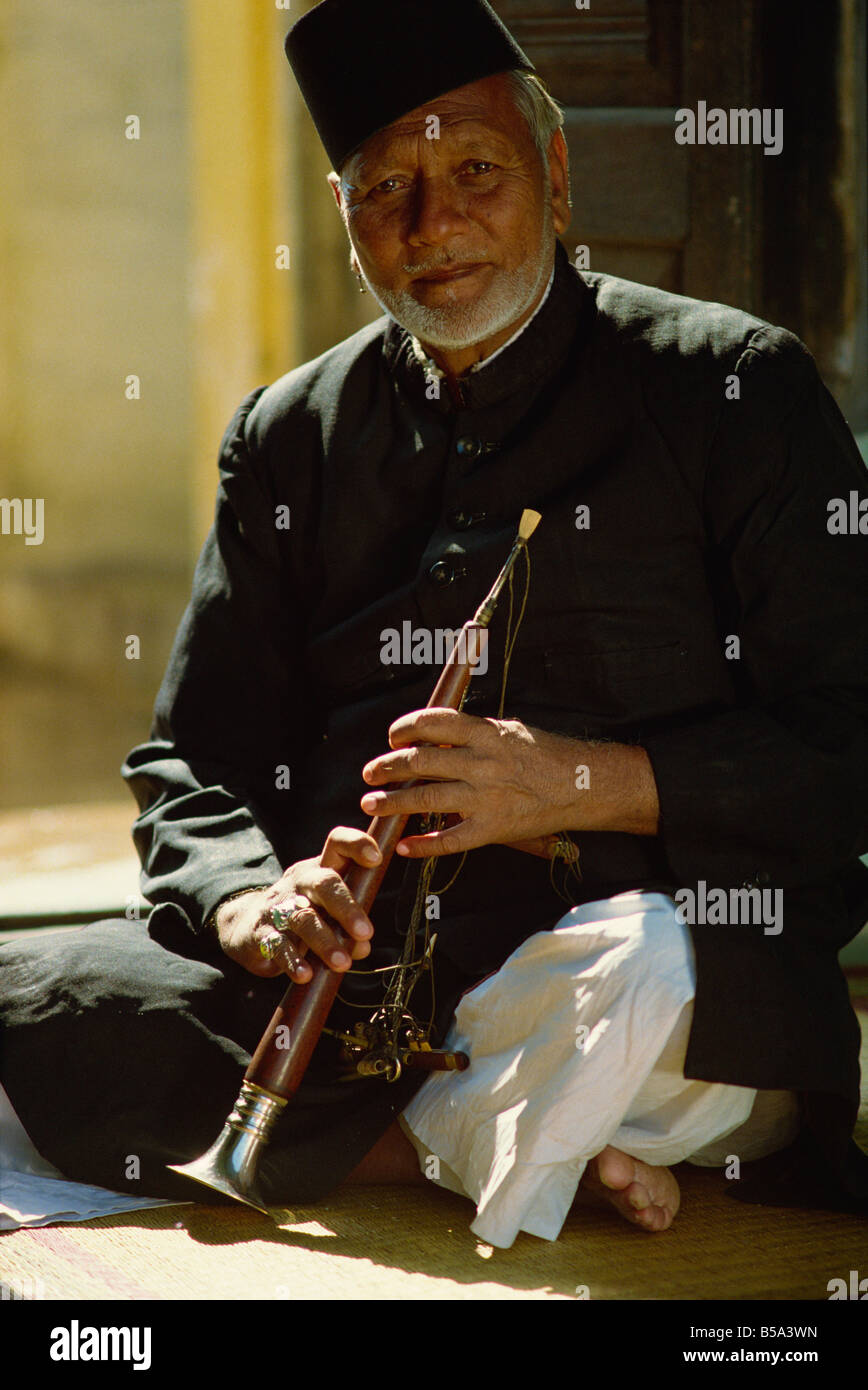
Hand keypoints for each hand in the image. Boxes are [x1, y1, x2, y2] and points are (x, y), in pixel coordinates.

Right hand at [214, 826, 380, 980]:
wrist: (247, 926)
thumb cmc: (302, 914)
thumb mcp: (327, 911)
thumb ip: (350, 925)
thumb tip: (362, 946)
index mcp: (320, 870)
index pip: (337, 844)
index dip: (357, 845)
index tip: (376, 858)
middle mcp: (299, 883)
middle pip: (324, 883)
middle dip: (346, 907)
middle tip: (365, 933)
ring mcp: (277, 907)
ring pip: (303, 918)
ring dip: (325, 941)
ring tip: (342, 963)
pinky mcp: (261, 932)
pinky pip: (278, 945)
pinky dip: (293, 961)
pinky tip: (306, 974)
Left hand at [359, 708, 659, 855]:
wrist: (583, 785)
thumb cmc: (547, 754)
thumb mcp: (510, 730)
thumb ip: (474, 733)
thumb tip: (436, 735)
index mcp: (486, 733)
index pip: (433, 723)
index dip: (405, 728)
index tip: (392, 737)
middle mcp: (482, 763)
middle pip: (420, 761)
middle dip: (388, 767)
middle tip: (369, 773)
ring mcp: (486, 797)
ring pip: (426, 798)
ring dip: (392, 802)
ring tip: (371, 803)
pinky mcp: (492, 828)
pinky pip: (450, 840)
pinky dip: (424, 845)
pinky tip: (404, 846)